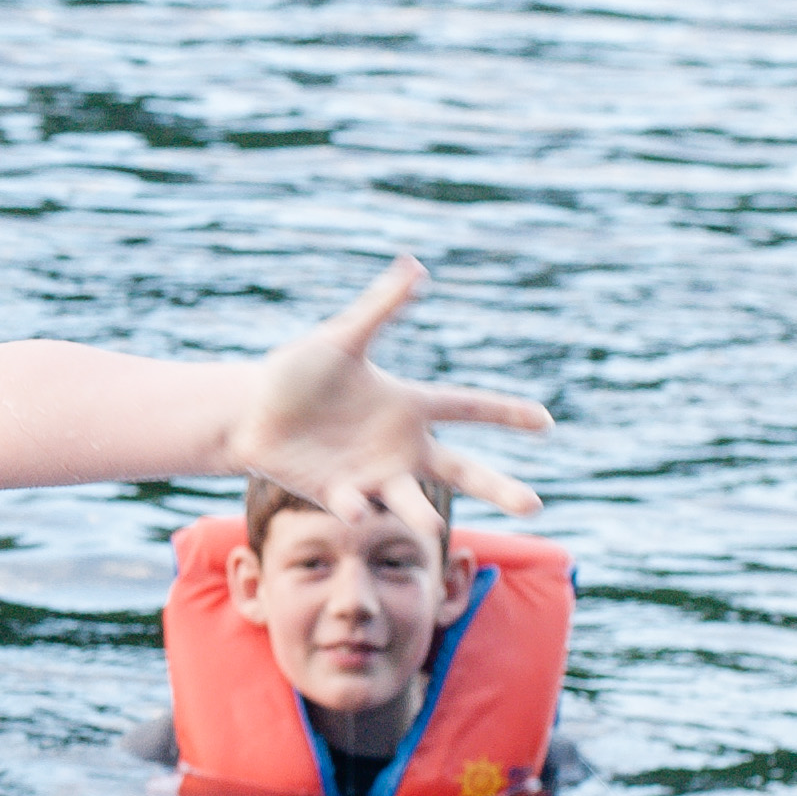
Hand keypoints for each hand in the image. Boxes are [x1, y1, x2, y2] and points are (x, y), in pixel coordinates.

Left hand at [236, 260, 550, 525]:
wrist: (251, 410)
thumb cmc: (299, 372)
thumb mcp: (341, 337)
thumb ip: (380, 307)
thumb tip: (415, 266)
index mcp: (408, 406)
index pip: (468, 407)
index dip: (506, 413)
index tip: (546, 421)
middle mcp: (400, 447)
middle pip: (460, 469)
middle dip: (497, 487)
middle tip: (535, 507)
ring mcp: (371, 476)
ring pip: (410, 500)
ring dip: (421, 514)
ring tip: (436, 529)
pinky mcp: (337, 494)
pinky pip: (354, 504)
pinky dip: (357, 506)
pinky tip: (356, 506)